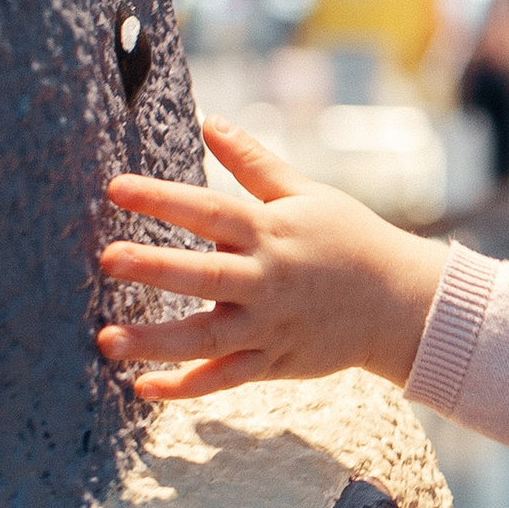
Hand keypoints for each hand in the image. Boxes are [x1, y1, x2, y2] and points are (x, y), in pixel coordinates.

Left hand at [95, 117, 446, 400]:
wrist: (402, 303)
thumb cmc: (349, 240)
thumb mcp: (306, 194)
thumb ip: (252, 163)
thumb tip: (210, 120)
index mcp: (271, 232)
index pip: (209, 210)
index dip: (162, 199)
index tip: (116, 189)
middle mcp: (267, 281)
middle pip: (205, 276)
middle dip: (155, 268)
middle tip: (108, 260)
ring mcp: (269, 326)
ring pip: (207, 339)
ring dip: (156, 341)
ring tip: (107, 340)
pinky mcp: (273, 361)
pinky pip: (225, 379)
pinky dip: (186, 388)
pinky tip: (144, 387)